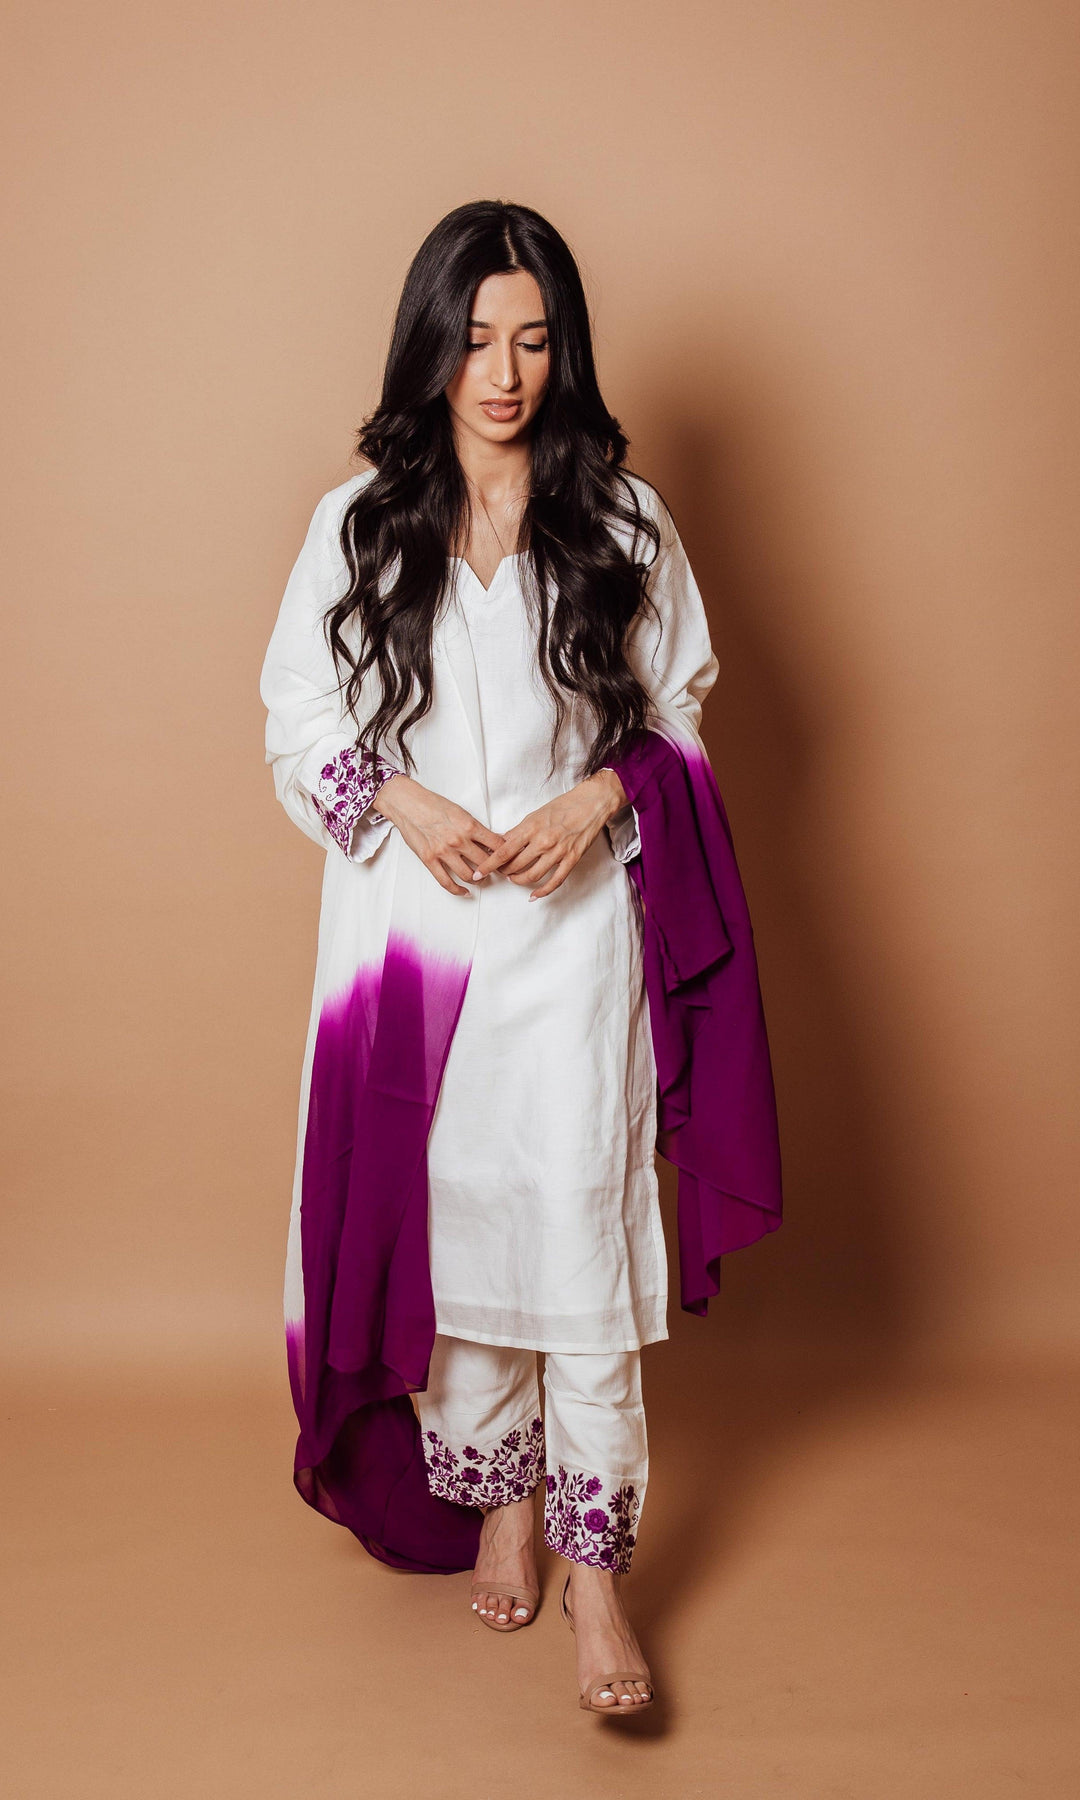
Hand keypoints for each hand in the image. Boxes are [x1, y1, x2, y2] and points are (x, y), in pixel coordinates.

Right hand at [374, 774, 505, 895]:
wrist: (408, 803)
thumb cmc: (433, 804)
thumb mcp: (461, 812)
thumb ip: (475, 828)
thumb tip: (492, 841)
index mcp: (470, 826)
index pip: (497, 846)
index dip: (505, 854)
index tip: (507, 858)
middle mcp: (459, 840)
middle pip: (485, 863)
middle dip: (493, 869)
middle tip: (496, 872)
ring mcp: (443, 852)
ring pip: (469, 875)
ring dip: (478, 880)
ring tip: (481, 879)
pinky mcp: (429, 860)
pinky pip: (446, 882)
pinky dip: (458, 890)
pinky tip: (465, 892)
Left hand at [470, 769, 628, 898]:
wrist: (590, 804)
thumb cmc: (562, 807)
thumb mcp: (535, 814)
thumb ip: (518, 831)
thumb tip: (501, 843)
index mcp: (530, 828)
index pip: (503, 851)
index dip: (488, 864)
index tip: (479, 872)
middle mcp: (542, 841)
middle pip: (514, 865)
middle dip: (503, 871)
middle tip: (498, 872)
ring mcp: (557, 852)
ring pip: (531, 875)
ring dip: (518, 880)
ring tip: (513, 879)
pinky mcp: (571, 860)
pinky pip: (554, 882)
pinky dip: (542, 891)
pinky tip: (533, 895)